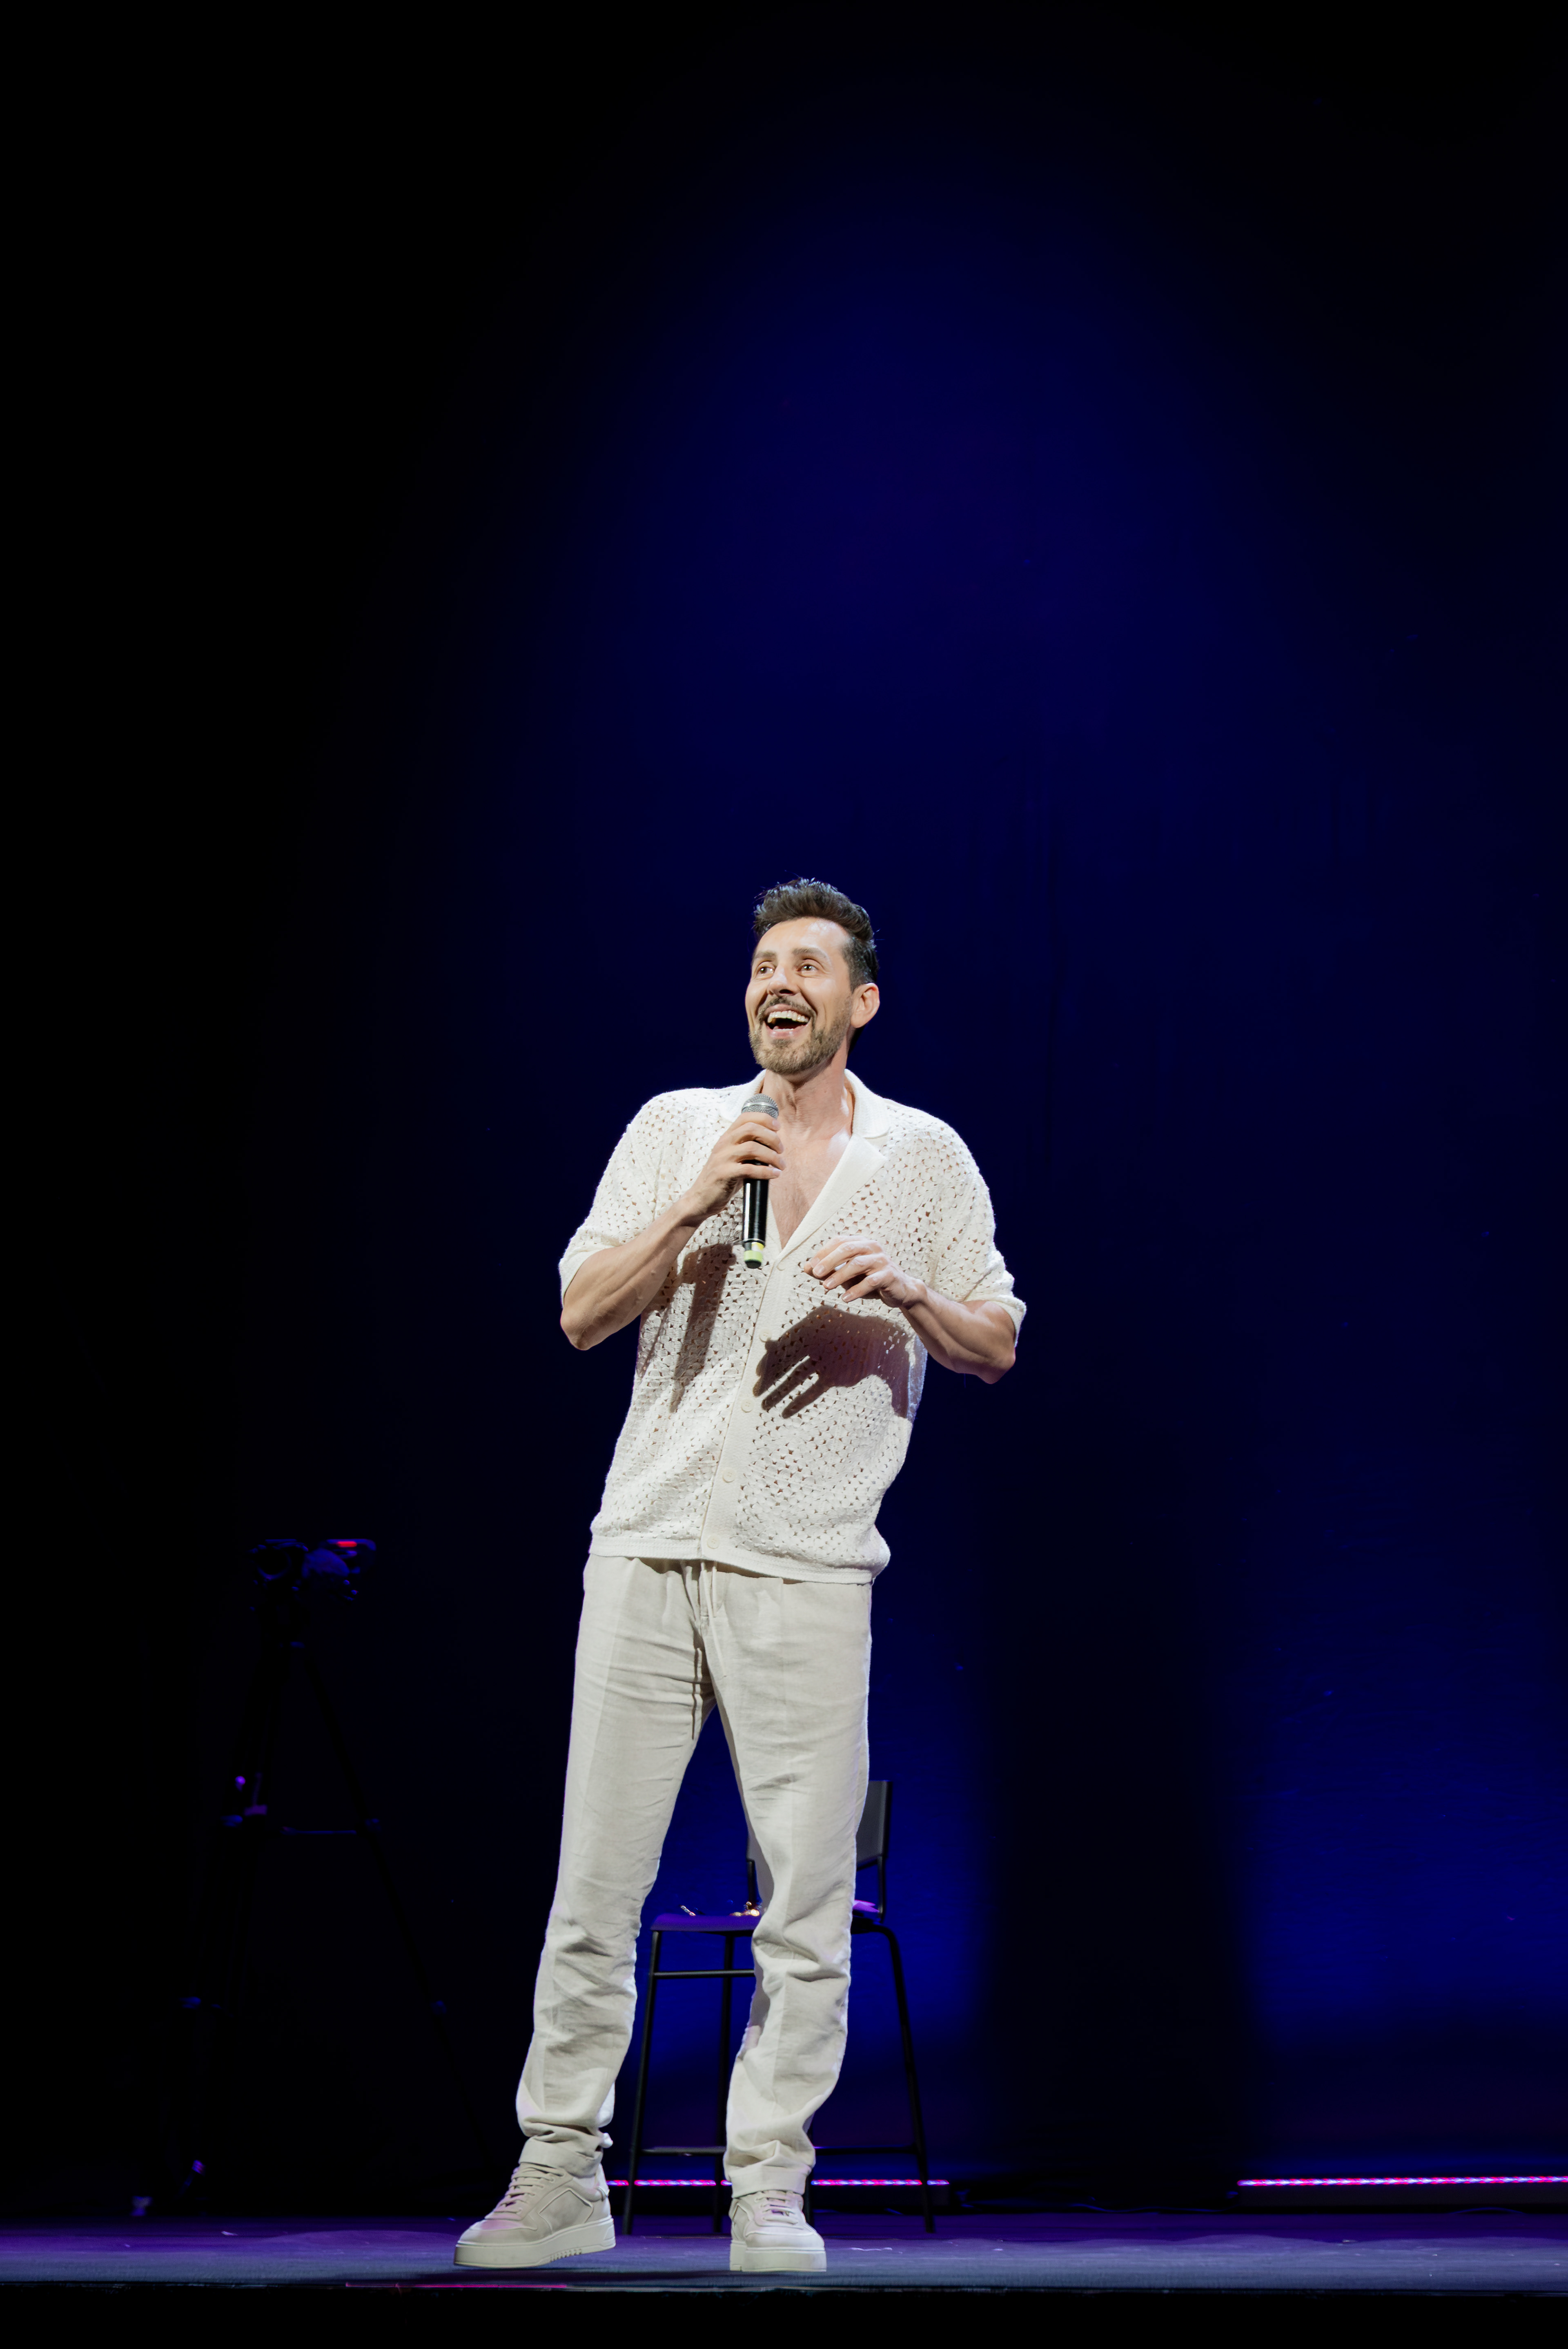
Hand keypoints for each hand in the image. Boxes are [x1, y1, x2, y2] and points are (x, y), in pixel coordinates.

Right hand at [679, 1112, 784, 1225]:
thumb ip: (748, 1150)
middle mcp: (723, 1144)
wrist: (700, 1198)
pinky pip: (749, 1169)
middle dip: (772, 1137)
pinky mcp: (723, 1174)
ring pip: (752, 1148)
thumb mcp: (733, 1159)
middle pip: (751, 1129)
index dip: (764, 1119)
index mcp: (726, 1138)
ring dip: (772, 1156)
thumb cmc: (722, 1179)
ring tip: (781, 1165)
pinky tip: (774, 1174)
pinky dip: (765, 1171)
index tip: (778, 1127)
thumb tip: (774, 1146)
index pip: (745, 1118)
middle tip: (781, 1149)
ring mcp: (722, 1158)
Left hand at [806, 1234, 920, 1308]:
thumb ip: (828, 1271)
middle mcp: (872, 1247)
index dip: (823, 1252)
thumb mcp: (847, 1275)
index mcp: (861, 1242)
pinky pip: (871, 1281)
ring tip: (826, 1287)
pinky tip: (845, 1298)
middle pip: (848, 1249)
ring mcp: (882, 1260)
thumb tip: (806, 1268)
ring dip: (840, 1275)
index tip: (811, 1267)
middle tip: (816, 1273)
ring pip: (858, 1264)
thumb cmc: (869, 1280)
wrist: (899, 1290)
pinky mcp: (890, 1275)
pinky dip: (856, 1290)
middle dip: (830, 1260)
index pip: (839, 1241)